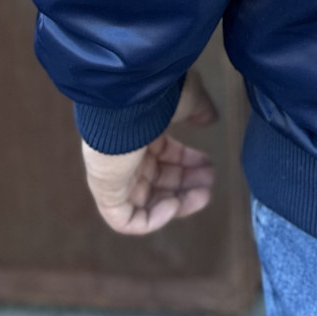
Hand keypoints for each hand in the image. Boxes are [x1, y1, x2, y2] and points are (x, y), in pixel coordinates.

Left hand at [80, 68, 217, 235]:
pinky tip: (174, 205)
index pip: (163, 154)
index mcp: (138, 131)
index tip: (209, 163)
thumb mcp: (187, 99)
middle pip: (158, 179)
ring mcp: (114, 176)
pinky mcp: (106, 194)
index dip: (187, 161)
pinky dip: (153, 219)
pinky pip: (127, 219)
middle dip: (187, 183)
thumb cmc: (157, 96)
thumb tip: (210, 118)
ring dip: (178, 201)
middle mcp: (124, 154)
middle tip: (210, 183)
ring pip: (147, 201)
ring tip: (203, 195)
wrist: (127, 100)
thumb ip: (199, 110)